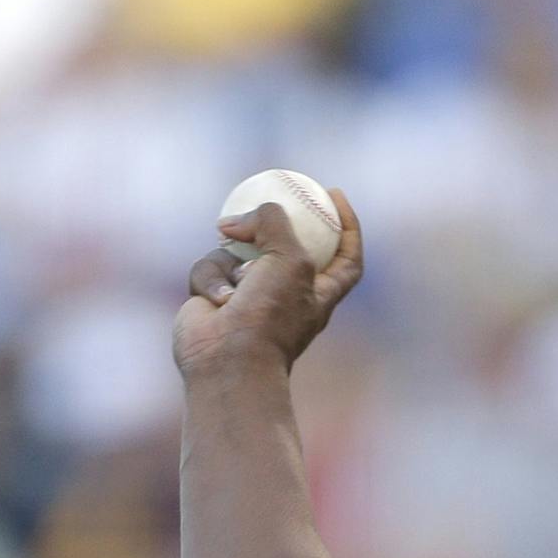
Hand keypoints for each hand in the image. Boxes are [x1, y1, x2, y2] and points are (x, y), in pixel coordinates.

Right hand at [173, 189, 363, 378]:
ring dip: (231, 262)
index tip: (335, 196)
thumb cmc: (269, 315)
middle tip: (260, 203)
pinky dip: (210, 280)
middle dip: (271, 227)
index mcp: (320, 293)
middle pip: (285, 248)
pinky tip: (216, 302)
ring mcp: (249, 298)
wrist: (227, 361)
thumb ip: (273, 223)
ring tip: (237, 285)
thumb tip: (235, 223)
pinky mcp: (214, 300)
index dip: (348, 226)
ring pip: (235, 253)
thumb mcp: (289, 258)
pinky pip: (208, 269)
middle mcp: (287, 295)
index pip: (347, 257)